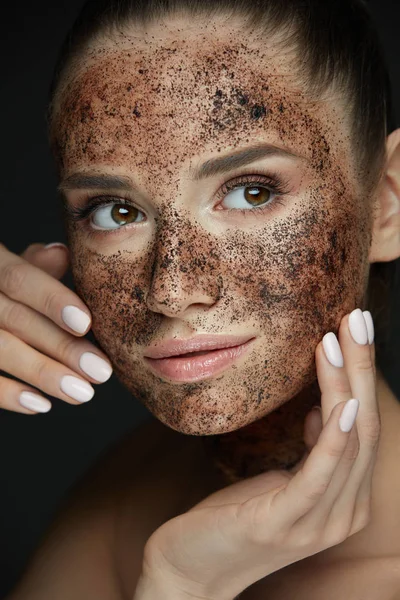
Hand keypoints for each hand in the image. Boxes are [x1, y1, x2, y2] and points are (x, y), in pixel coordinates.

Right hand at [0, 242, 112, 412]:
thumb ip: (34, 267)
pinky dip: (7, 394)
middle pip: (15, 319)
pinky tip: (41, 404)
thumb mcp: (10, 266)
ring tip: (81, 392)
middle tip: (100, 371)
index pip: (18, 278)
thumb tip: (59, 253)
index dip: (51, 300)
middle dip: (61, 346)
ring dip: (42, 373)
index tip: (86, 323)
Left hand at [141, 309, 378, 599]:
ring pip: (347, 442)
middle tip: (356, 318)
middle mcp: (343, 514)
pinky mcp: (284, 524)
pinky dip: (334, 437)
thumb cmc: (235, 518)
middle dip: (361, 367)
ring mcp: (317, 523)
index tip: (353, 327)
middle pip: (365, 428)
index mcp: (345, 500)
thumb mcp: (281, 476)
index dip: (362, 374)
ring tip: (335, 338)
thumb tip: (330, 403)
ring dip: (344, 385)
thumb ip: (313, 448)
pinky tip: (337, 403)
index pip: (365, 427)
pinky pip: (319, 473)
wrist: (191, 571)